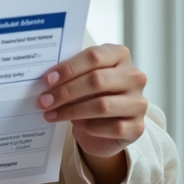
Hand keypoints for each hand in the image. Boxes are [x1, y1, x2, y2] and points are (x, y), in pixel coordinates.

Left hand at [38, 44, 148, 183]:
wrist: (106, 127)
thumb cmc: (90, 95)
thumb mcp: (82, 78)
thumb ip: (71, 73)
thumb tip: (46, 80)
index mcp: (120, 56)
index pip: (94, 56)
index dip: (68, 68)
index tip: (47, 80)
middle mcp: (134, 77)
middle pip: (96, 80)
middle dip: (65, 92)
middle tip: (44, 101)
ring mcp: (139, 102)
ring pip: (102, 105)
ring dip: (71, 111)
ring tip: (52, 114)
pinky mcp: (138, 127)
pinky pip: (111, 127)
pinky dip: (89, 127)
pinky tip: (77, 126)